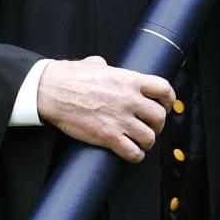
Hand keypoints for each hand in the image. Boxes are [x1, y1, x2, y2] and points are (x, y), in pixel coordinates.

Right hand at [36, 56, 174, 162]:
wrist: (51, 91)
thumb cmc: (70, 76)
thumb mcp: (94, 64)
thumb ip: (106, 66)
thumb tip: (104, 65)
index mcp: (130, 80)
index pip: (164, 89)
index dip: (169, 99)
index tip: (166, 105)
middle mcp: (130, 100)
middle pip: (160, 117)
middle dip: (157, 124)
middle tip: (150, 126)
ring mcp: (120, 119)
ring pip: (149, 137)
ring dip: (147, 142)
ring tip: (140, 142)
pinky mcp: (109, 136)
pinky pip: (133, 152)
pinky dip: (135, 155)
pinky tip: (132, 153)